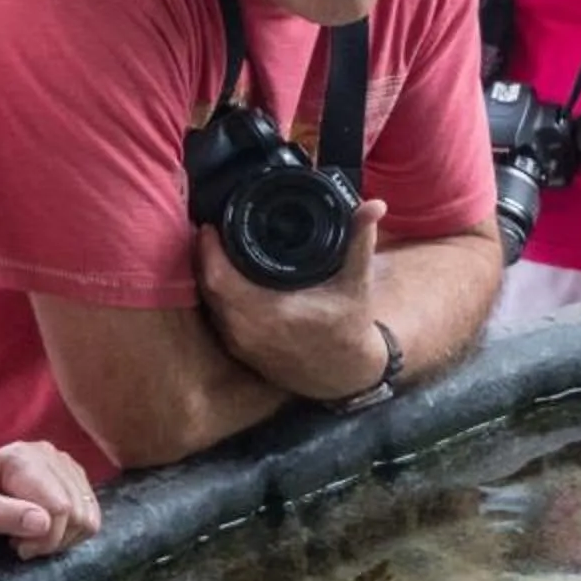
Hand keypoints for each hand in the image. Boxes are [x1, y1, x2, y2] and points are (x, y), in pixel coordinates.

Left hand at [0, 441, 100, 560]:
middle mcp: (49, 454)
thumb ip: (1, 515)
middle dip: (52, 540)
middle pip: (77, 514)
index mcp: (20, 458)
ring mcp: (66, 464)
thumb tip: (44, 522)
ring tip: (30, 536)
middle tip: (20, 545)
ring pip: (88, 517)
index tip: (16, 547)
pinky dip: (71, 534)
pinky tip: (44, 531)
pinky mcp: (76, 479)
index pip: (59, 508)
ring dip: (62, 539)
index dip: (44, 539)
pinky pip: (91, 517)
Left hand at [196, 198, 388, 402]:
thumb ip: (360, 241)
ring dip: (209, 276)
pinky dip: (218, 295)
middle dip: (205, 257)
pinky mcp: (241, 351)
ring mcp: (241, 344)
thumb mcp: (357, 283)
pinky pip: (218, 317)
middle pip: (207, 287)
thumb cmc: (351, 329)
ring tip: (216, 249)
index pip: (219, 278)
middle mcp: (247, 331)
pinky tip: (227, 278)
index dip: (209, 250)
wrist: (346, 375)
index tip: (212, 225)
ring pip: (210, 303)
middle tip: (213, 230)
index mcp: (269, 312)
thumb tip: (375, 205)